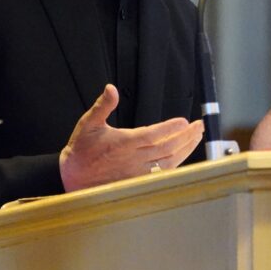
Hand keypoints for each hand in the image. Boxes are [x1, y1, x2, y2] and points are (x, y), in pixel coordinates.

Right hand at [59, 84, 204, 191]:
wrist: (71, 178)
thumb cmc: (81, 150)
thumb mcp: (88, 122)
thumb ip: (103, 105)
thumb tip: (111, 89)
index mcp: (123, 143)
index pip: (153, 135)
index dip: (170, 128)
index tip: (184, 121)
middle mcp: (133, 159)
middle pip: (166, 148)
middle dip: (186, 137)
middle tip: (199, 126)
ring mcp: (137, 172)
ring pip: (168, 162)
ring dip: (185, 149)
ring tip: (196, 137)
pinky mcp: (138, 181)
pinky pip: (162, 174)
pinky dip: (176, 164)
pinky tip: (184, 155)